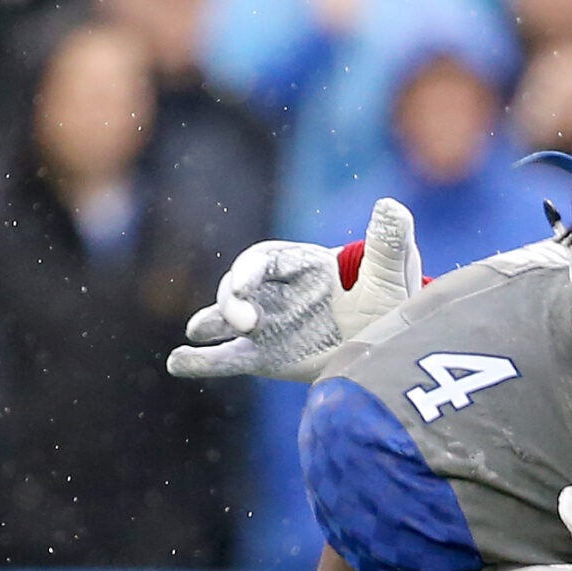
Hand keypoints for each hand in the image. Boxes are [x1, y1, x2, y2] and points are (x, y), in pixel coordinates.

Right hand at [167, 196, 421, 382]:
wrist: (390, 344)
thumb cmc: (390, 301)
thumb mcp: (392, 273)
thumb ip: (387, 243)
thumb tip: (391, 207)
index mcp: (301, 265)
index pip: (265, 260)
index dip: (251, 270)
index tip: (244, 283)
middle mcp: (276, 291)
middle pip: (239, 287)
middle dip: (231, 300)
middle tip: (242, 322)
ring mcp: (266, 324)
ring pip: (226, 319)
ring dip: (211, 324)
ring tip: (195, 335)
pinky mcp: (264, 356)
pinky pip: (228, 358)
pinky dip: (202, 361)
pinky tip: (179, 363)